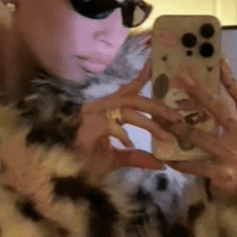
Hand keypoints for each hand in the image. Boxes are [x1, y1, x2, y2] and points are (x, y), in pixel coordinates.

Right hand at [74, 60, 182, 180]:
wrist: (59, 170)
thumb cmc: (81, 162)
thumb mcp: (114, 160)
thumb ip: (136, 158)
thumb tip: (161, 163)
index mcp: (106, 112)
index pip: (128, 92)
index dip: (142, 78)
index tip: (155, 66)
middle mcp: (101, 108)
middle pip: (134, 99)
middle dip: (157, 107)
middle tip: (177, 119)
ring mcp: (93, 116)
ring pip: (127, 111)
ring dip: (149, 123)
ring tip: (166, 136)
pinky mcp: (87, 126)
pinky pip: (110, 126)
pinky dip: (123, 135)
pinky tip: (130, 145)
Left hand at [166, 59, 236, 201]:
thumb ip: (233, 125)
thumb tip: (209, 101)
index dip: (230, 80)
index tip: (218, 62)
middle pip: (220, 110)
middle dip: (199, 92)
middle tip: (181, 78)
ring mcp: (234, 157)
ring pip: (200, 137)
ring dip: (178, 126)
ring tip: (161, 116)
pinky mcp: (222, 174)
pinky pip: (194, 166)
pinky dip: (179, 162)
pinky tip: (165, 156)